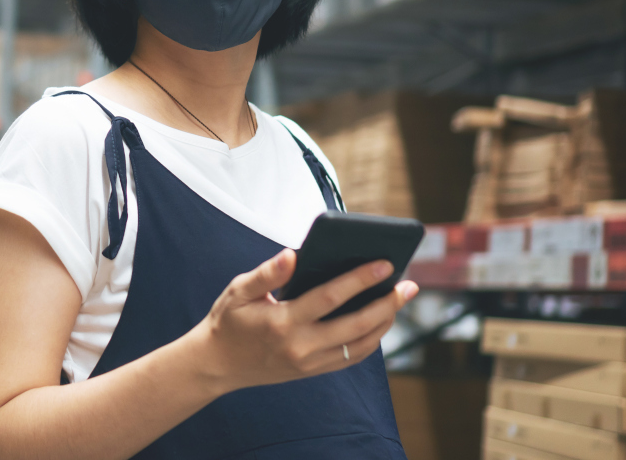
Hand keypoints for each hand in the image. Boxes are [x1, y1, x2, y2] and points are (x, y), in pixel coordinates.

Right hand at [191, 249, 417, 394]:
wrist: (217, 364)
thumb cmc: (229, 321)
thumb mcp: (239, 291)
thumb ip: (267, 272)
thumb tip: (293, 254)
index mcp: (283, 322)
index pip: (330, 298)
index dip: (360, 279)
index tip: (385, 264)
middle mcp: (301, 346)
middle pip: (357, 325)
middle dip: (387, 304)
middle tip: (409, 286)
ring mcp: (309, 363)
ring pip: (360, 345)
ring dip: (384, 323)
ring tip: (398, 301)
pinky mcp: (312, 371)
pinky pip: (351, 357)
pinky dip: (370, 339)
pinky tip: (379, 321)